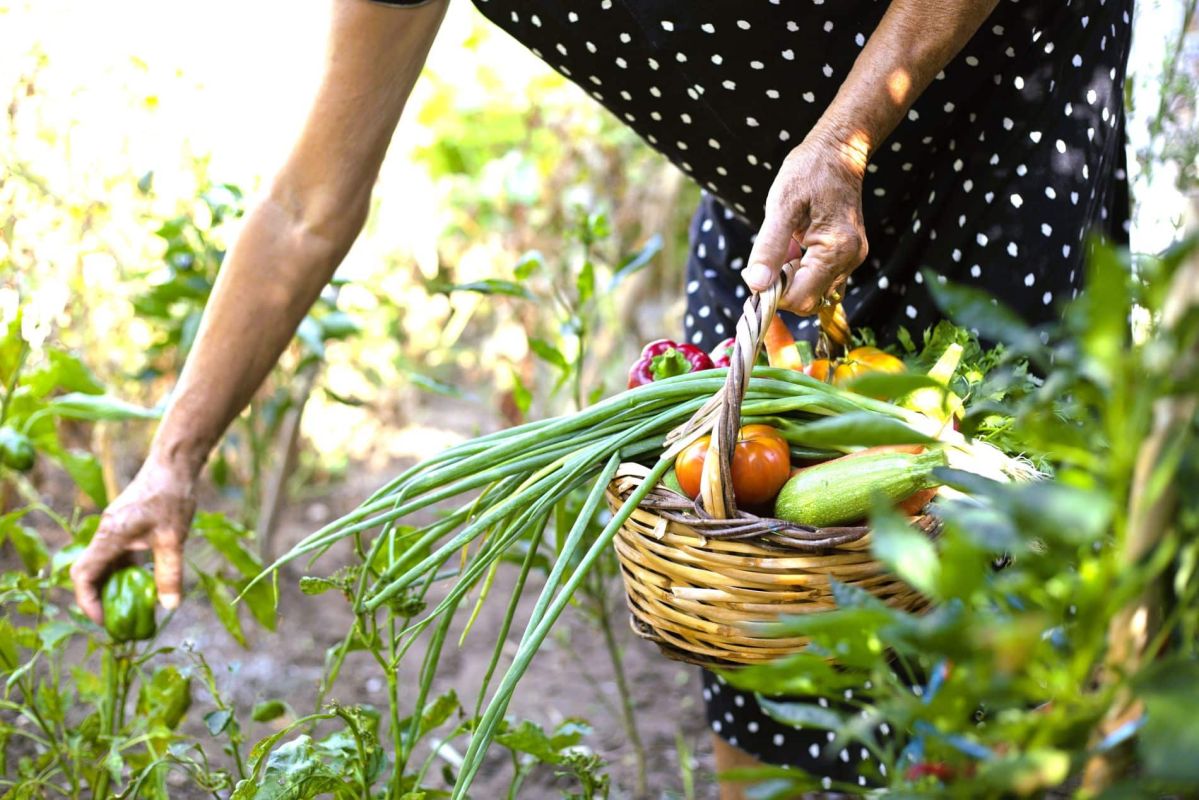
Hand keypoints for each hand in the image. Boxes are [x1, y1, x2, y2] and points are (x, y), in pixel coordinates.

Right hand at [70, 455, 196, 624]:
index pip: (83, 575)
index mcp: (110, 535)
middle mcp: (105, 532)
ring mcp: (113, 528)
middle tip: (116, 620)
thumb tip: (169, 606)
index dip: (88, 601)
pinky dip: (123, 571)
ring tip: (128, 608)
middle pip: (88, 572)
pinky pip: (115, 555)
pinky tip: (141, 583)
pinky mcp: (123, 526)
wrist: (173, 465)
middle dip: (97, 598)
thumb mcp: (173, 539)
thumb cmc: (172, 497)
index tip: (104, 620)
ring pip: (102, 564)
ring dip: (111, 586)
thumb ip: (169, 573)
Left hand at [743, 130, 868, 314]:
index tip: (754, 274)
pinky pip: (820, 278)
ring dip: (790, 279)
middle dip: (781, 287)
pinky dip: (801, 271)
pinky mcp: (848, 255)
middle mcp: (850, 260)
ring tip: (783, 245)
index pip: (800, 298)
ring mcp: (852, 259)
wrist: (837, 151)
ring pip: (814, 292)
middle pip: (808, 300)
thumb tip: (756, 285)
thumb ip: (769, 248)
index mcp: (836, 249)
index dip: (773, 294)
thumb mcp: (781, 206)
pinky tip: (794, 246)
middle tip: (765, 260)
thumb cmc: (808, 172)